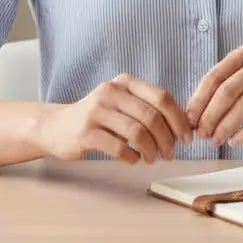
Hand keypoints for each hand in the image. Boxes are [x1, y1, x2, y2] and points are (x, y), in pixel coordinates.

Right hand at [36, 74, 192, 164]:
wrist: (56, 126)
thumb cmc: (98, 118)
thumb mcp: (121, 104)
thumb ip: (147, 108)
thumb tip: (184, 125)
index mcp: (124, 82)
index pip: (162, 97)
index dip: (179, 120)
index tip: (187, 138)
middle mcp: (111, 92)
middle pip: (152, 116)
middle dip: (167, 139)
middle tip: (170, 154)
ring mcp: (96, 111)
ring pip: (137, 132)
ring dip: (151, 150)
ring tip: (152, 159)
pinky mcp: (86, 132)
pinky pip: (118, 147)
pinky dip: (132, 157)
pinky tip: (133, 160)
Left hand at [185, 46, 242, 148]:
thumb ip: (224, 90)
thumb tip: (194, 115)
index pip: (214, 76)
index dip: (199, 100)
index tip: (189, 119)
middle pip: (228, 91)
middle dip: (211, 115)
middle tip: (201, 134)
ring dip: (226, 126)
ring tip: (215, 140)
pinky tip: (235, 141)